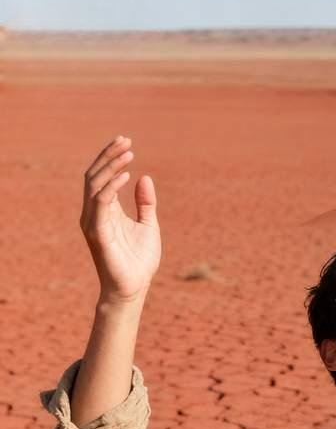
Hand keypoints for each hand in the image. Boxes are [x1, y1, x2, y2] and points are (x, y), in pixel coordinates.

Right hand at [80, 135, 160, 303]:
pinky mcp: (98, 233)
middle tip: (126, 140)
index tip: (127, 141)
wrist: (134, 288)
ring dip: (111, 166)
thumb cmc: (139, 260)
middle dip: (109, 156)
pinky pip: (100, 203)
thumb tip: (145, 177)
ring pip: (94, 184)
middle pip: (94, 175)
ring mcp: (94, 222)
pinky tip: (126, 176)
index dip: (111, 157)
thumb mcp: (148, 225)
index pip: (102, 176)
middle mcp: (94, 213)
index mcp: (105, 210)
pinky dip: (111, 187)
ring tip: (128, 153)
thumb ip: (145, 203)